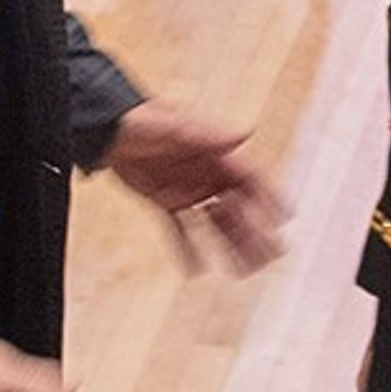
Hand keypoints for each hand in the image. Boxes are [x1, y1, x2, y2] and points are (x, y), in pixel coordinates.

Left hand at [105, 98, 287, 273]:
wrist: (104, 127)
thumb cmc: (140, 118)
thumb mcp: (174, 125)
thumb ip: (209, 134)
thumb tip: (247, 131)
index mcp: (214, 154)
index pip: (251, 180)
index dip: (271, 199)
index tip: (287, 220)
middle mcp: (206, 173)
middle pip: (238, 208)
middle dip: (254, 234)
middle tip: (269, 259)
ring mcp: (187, 188)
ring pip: (215, 223)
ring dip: (229, 247)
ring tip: (243, 273)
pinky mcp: (164, 200)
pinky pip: (181, 229)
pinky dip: (188, 249)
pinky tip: (196, 271)